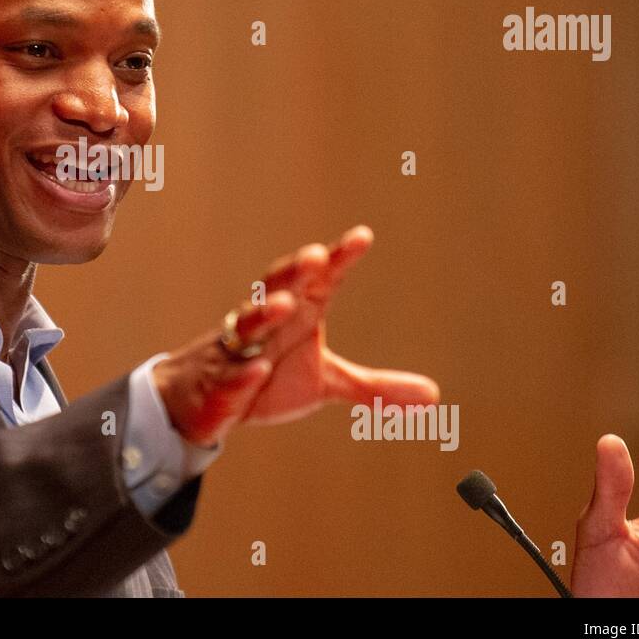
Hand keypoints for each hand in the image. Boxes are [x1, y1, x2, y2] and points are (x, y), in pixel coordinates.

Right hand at [152, 226, 439, 446]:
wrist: (204, 401)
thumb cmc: (268, 376)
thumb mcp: (326, 382)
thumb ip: (375, 388)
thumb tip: (434, 395)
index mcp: (297, 314)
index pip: (320, 280)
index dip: (339, 258)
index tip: (362, 237)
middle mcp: (266, 323)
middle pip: (278, 289)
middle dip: (295, 273)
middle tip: (315, 256)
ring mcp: (239, 351)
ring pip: (248, 325)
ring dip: (265, 312)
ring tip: (286, 305)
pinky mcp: (219, 385)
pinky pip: (230, 376)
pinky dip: (243, 372)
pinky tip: (258, 370)